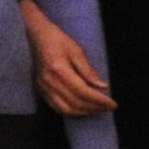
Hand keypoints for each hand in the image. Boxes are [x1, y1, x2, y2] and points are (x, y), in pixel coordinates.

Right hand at [20, 0, 113, 118]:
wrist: (35, 36)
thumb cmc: (57, 39)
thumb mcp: (76, 49)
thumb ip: (88, 70)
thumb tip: (103, 86)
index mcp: (58, 69)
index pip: (82, 91)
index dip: (99, 100)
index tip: (113, 104)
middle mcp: (49, 82)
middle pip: (75, 102)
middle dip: (94, 108)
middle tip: (108, 107)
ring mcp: (43, 88)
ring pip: (66, 109)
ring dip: (84, 112)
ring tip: (98, 109)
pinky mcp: (40, 90)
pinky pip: (57, 107)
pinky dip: (72, 111)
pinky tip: (82, 109)